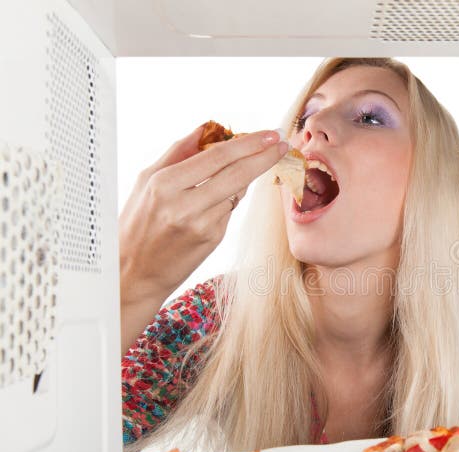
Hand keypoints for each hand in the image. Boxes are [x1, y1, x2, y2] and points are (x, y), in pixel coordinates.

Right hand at [118, 124, 286, 352]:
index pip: (217, 157)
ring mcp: (203, 225)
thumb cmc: (136, 222)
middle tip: (282, 142)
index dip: (248, 143)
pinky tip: (217, 198)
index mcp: (165, 184)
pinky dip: (229, 198)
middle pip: (237, 173)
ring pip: (237, 191)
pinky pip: (230, 209)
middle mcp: (185, 205)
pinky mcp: (213, 239)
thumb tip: (206, 128)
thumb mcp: (146, 182)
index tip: (270, 134)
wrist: (134, 273)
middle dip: (264, 156)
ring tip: (241, 168)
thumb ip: (177, 152)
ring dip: (245, 176)